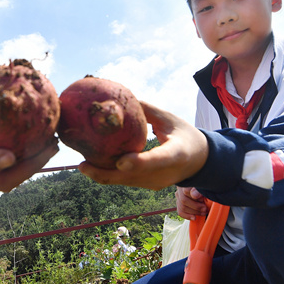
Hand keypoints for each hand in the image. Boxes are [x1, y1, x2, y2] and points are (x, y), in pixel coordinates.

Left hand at [79, 101, 207, 189]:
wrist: (200, 161)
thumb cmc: (184, 134)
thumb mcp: (169, 118)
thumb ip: (147, 111)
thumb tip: (121, 98)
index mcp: (177, 154)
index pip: (158, 160)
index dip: (139, 163)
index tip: (121, 162)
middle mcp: (165, 173)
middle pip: (132, 177)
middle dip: (105, 174)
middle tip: (83, 165)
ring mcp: (156, 182)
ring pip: (125, 181)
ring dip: (103, 174)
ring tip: (82, 163)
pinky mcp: (149, 185)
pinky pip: (126, 180)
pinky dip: (111, 173)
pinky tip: (94, 164)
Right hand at [176, 186, 207, 220]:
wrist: (203, 189)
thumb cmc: (204, 187)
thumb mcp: (203, 187)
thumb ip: (199, 190)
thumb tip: (194, 195)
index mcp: (186, 183)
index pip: (186, 191)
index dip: (195, 197)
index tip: (202, 199)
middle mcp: (180, 189)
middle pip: (183, 200)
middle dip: (196, 206)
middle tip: (205, 208)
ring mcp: (178, 196)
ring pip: (182, 207)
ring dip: (194, 212)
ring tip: (203, 213)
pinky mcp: (179, 203)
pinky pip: (180, 211)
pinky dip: (187, 216)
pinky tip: (194, 218)